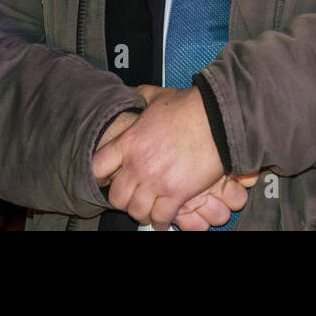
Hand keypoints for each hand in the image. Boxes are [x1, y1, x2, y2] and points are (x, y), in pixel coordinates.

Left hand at [91, 85, 225, 229]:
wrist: (217, 119)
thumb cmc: (189, 106)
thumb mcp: (158, 97)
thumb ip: (141, 97)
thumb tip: (133, 92)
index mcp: (129, 141)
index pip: (98, 167)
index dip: (100, 176)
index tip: (107, 179)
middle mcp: (137, 165)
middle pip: (116, 197)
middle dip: (122, 200)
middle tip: (132, 197)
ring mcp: (156, 182)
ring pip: (136, 211)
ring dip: (142, 212)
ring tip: (148, 210)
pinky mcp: (176, 194)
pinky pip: (160, 218)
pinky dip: (161, 222)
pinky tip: (163, 220)